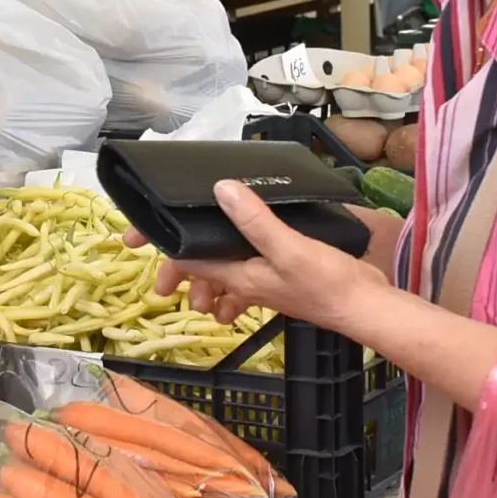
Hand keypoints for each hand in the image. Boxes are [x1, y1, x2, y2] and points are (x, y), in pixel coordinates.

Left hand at [147, 183, 378, 327]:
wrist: (365, 308)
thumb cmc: (327, 284)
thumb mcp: (289, 248)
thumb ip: (255, 221)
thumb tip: (221, 189)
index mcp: (237, 276)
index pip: (185, 259)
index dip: (157, 244)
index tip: (130, 237)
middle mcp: (243, 281)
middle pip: (197, 269)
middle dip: (173, 264)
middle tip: (148, 251)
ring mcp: (260, 281)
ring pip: (219, 273)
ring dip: (202, 270)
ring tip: (189, 261)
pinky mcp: (279, 275)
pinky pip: (244, 274)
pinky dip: (233, 273)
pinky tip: (239, 263)